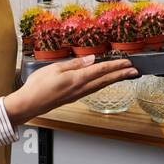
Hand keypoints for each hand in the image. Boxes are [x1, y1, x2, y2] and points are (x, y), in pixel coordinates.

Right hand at [4, 55, 137, 125]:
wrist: (29, 104)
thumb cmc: (38, 86)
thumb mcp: (55, 68)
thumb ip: (74, 64)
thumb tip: (91, 59)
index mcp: (77, 79)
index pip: (101, 70)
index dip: (115, 66)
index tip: (127, 63)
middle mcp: (80, 88)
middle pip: (105, 80)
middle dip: (121, 75)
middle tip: (135, 71)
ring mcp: (77, 94)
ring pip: (101, 86)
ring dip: (114, 80)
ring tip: (124, 76)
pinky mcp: (73, 97)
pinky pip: (93, 89)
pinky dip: (103, 84)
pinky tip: (104, 82)